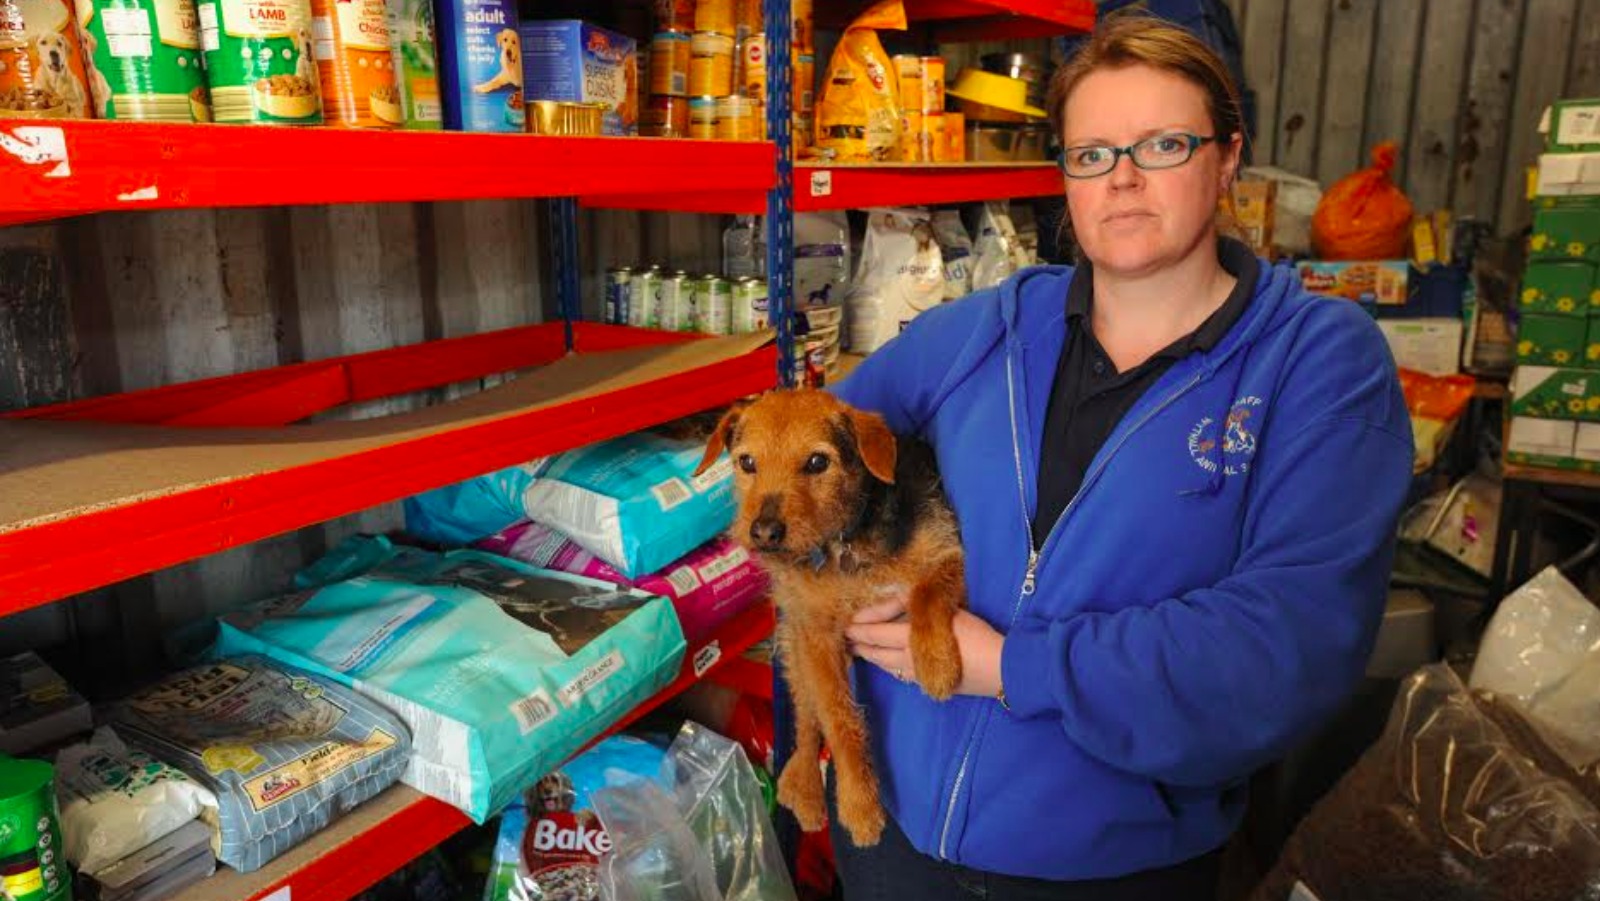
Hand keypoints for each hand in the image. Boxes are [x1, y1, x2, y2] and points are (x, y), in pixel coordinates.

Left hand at [845, 595, 1004, 697]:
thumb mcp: (946, 610)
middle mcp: (907, 660)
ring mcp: (916, 675)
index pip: (875, 632)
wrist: (999, 669)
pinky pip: (899, 674)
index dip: (860, 627)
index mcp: (910, 639)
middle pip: (875, 652)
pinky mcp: (927, 683)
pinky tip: (886, 664)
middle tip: (845, 637)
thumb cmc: (975, 635)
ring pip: (885, 666)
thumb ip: (916, 604)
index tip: (846, 622)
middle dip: (858, 643)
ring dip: (870, 656)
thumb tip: (892, 600)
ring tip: (859, 649)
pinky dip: (887, 667)